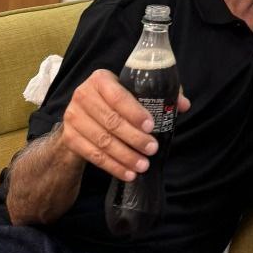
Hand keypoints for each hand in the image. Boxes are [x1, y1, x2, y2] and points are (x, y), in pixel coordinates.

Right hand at [60, 70, 190, 181]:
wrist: (82, 117)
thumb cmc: (115, 102)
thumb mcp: (133, 92)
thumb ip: (158, 95)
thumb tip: (183, 104)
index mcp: (100, 79)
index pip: (118, 96)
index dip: (135, 112)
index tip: (151, 126)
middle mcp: (83, 95)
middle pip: (111, 121)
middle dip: (134, 138)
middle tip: (152, 149)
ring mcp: (73, 117)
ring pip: (102, 141)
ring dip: (125, 156)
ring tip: (143, 165)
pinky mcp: (70, 138)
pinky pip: (93, 155)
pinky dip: (112, 166)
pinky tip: (128, 173)